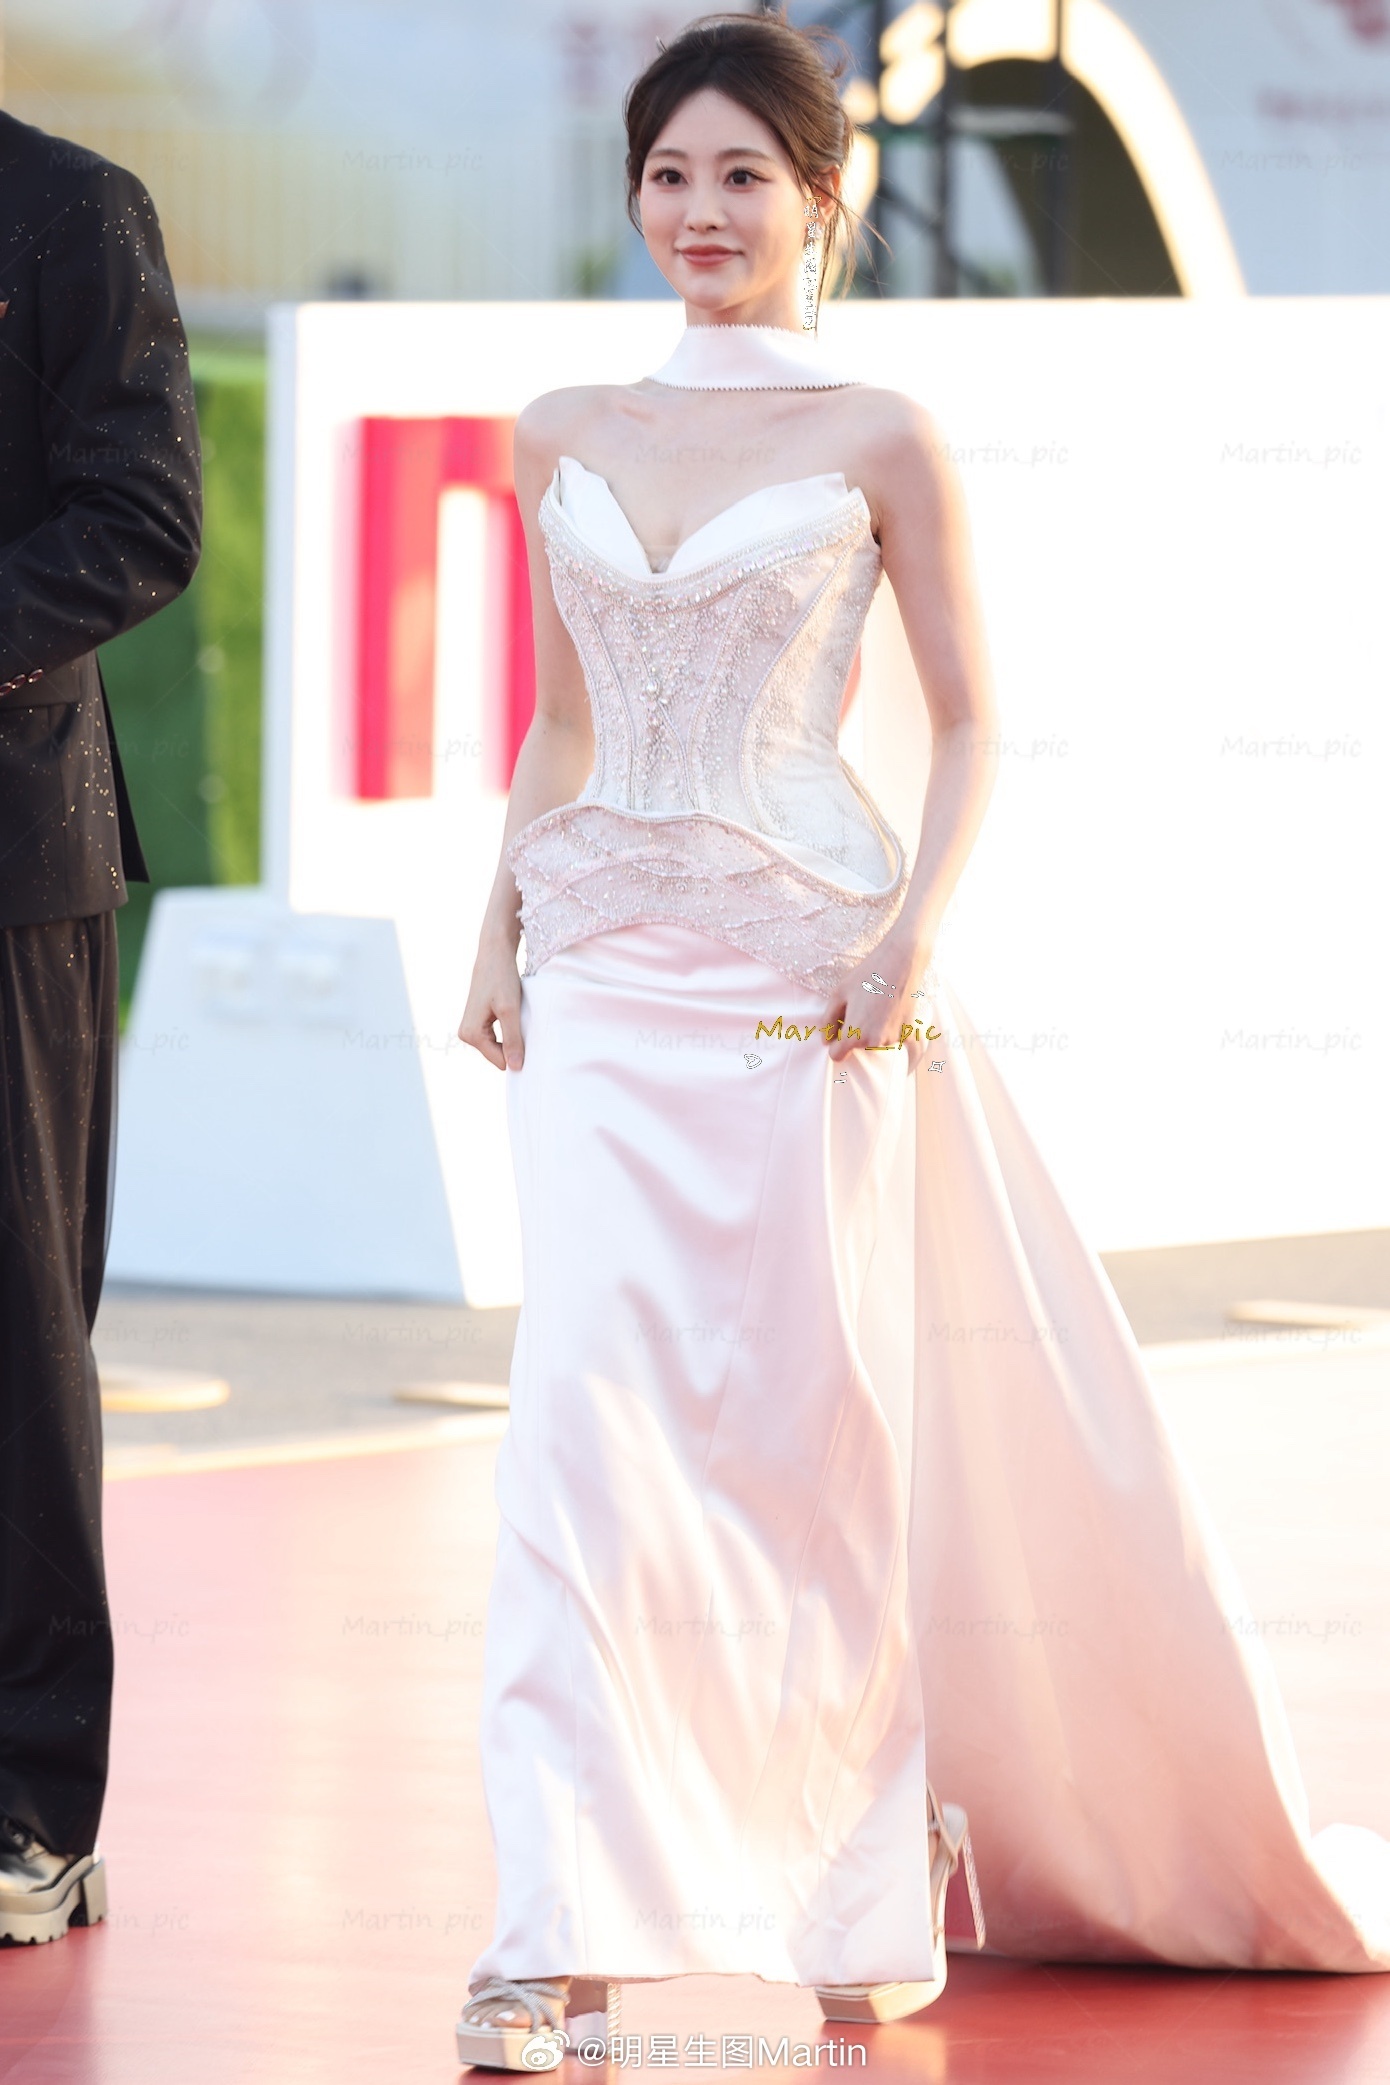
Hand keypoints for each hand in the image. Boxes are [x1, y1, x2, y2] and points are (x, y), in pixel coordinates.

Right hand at [458, 938, 523, 1070]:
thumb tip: (515, 1067)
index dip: (518, 1052)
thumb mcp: (510, 1011)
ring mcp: (470, 1027)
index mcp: (471, 1034)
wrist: (495, 953)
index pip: (501, 1061)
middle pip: (498, 1054)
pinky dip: (509, 1028)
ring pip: (499, 1045)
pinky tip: (514, 1014)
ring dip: (512, 1035)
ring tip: (519, 1016)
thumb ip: (512, 1040)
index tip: (529, 1038)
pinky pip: (497, 1035)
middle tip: (524, 1023)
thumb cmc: (501, 979)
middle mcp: (466, 1034)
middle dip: (514, 1043)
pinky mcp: (477, 1020)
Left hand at [824, 929, 938, 1072]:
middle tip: (858, 1009)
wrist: (901, 961)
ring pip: (877, 1044)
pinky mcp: (909, 1031)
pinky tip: (901, 1049)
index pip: (837, 1056)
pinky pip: (904, 1047)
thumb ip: (828, 1020)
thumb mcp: (838, 993)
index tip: (837, 1031)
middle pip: (858, 1049)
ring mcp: (894, 1038)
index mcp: (855, 1035)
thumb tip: (826, 1040)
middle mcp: (876, 1042)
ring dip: (874, 1032)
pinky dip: (901, 1047)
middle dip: (855, 1035)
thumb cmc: (867, 975)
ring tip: (875, 1006)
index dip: (834, 1044)